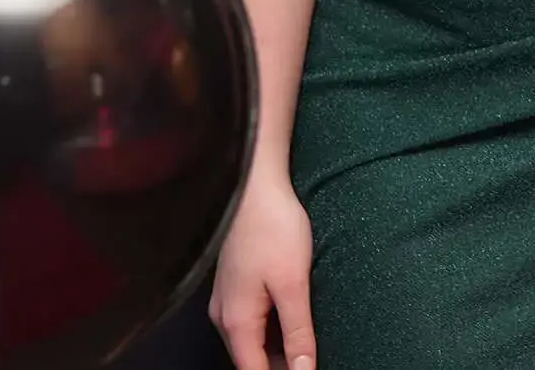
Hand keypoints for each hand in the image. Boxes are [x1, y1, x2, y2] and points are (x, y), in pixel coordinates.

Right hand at [212, 168, 316, 369]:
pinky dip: (271, 329)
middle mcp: (223, 316)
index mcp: (236, 322)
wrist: (255, 183)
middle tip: (312, 360)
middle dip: (279, 366)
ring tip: (308, 346)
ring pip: (250, 340)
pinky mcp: (234, 283)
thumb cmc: (273, 228)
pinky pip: (250, 320)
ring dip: (276, 349)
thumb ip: (298, 332)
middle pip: (250, 359)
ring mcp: (226, 299)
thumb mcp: (293, 284)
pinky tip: (294, 320)